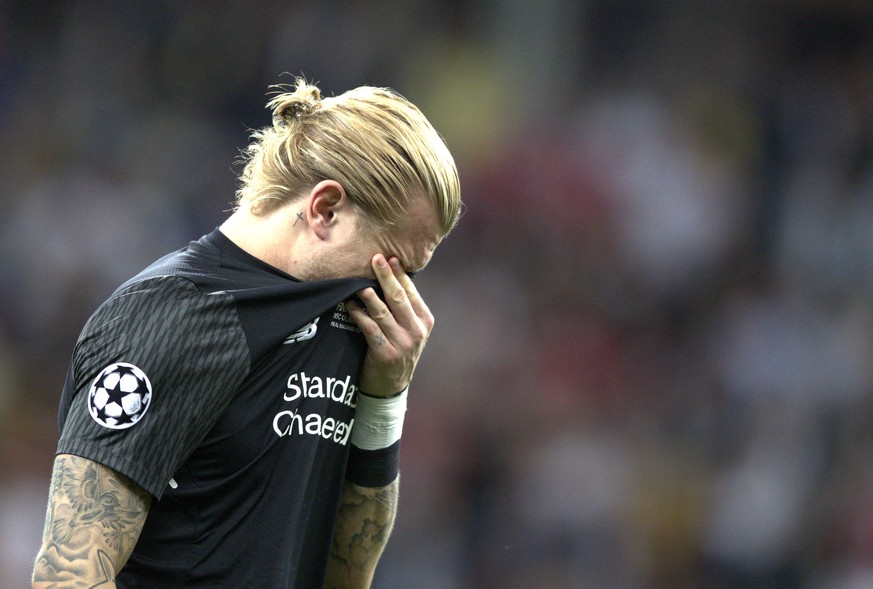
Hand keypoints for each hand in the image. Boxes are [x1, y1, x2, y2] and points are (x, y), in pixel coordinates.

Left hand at [345, 254, 433, 396]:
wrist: (392, 385)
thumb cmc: (398, 350)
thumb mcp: (409, 330)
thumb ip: (403, 308)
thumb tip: (389, 277)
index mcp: (425, 320)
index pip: (411, 292)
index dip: (399, 274)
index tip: (388, 257)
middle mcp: (416, 330)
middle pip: (398, 297)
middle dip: (386, 276)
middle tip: (375, 259)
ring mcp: (402, 342)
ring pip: (382, 311)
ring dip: (368, 294)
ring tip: (358, 281)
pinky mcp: (386, 353)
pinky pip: (369, 327)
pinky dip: (358, 313)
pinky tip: (350, 304)